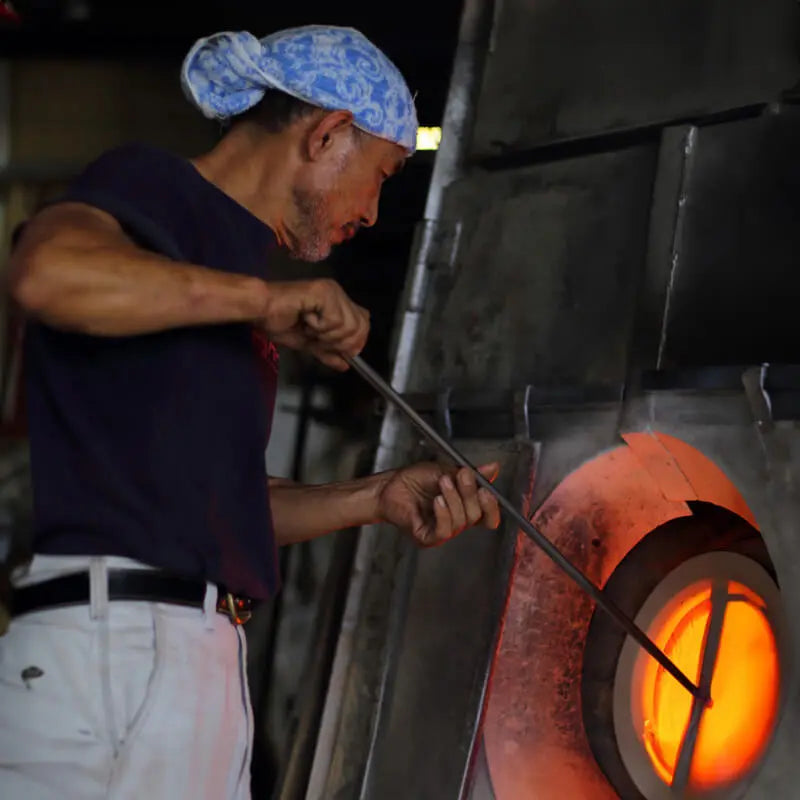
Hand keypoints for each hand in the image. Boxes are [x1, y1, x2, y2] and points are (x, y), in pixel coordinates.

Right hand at [259, 278, 369, 370]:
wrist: (261, 311)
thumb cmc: (279, 322)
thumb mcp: (309, 344)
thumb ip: (328, 352)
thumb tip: (345, 366)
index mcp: (337, 302)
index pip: (364, 322)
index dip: (358, 340)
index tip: (344, 353)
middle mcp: (338, 293)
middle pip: (360, 326)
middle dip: (340, 342)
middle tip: (318, 339)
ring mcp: (332, 291)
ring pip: (347, 326)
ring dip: (326, 335)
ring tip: (308, 327)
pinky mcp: (324, 292)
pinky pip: (334, 320)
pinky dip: (319, 327)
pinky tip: (305, 319)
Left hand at [377, 461, 501, 546]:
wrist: (391, 484)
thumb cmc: (415, 479)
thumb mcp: (447, 470)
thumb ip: (471, 473)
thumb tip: (493, 468)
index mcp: (464, 508)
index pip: (487, 516)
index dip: (491, 507)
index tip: (487, 490)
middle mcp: (456, 521)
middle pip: (476, 516)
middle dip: (470, 493)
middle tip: (462, 475)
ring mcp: (442, 531)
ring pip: (461, 522)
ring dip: (454, 499)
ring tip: (443, 482)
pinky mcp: (427, 537)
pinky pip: (443, 531)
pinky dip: (443, 514)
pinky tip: (437, 501)